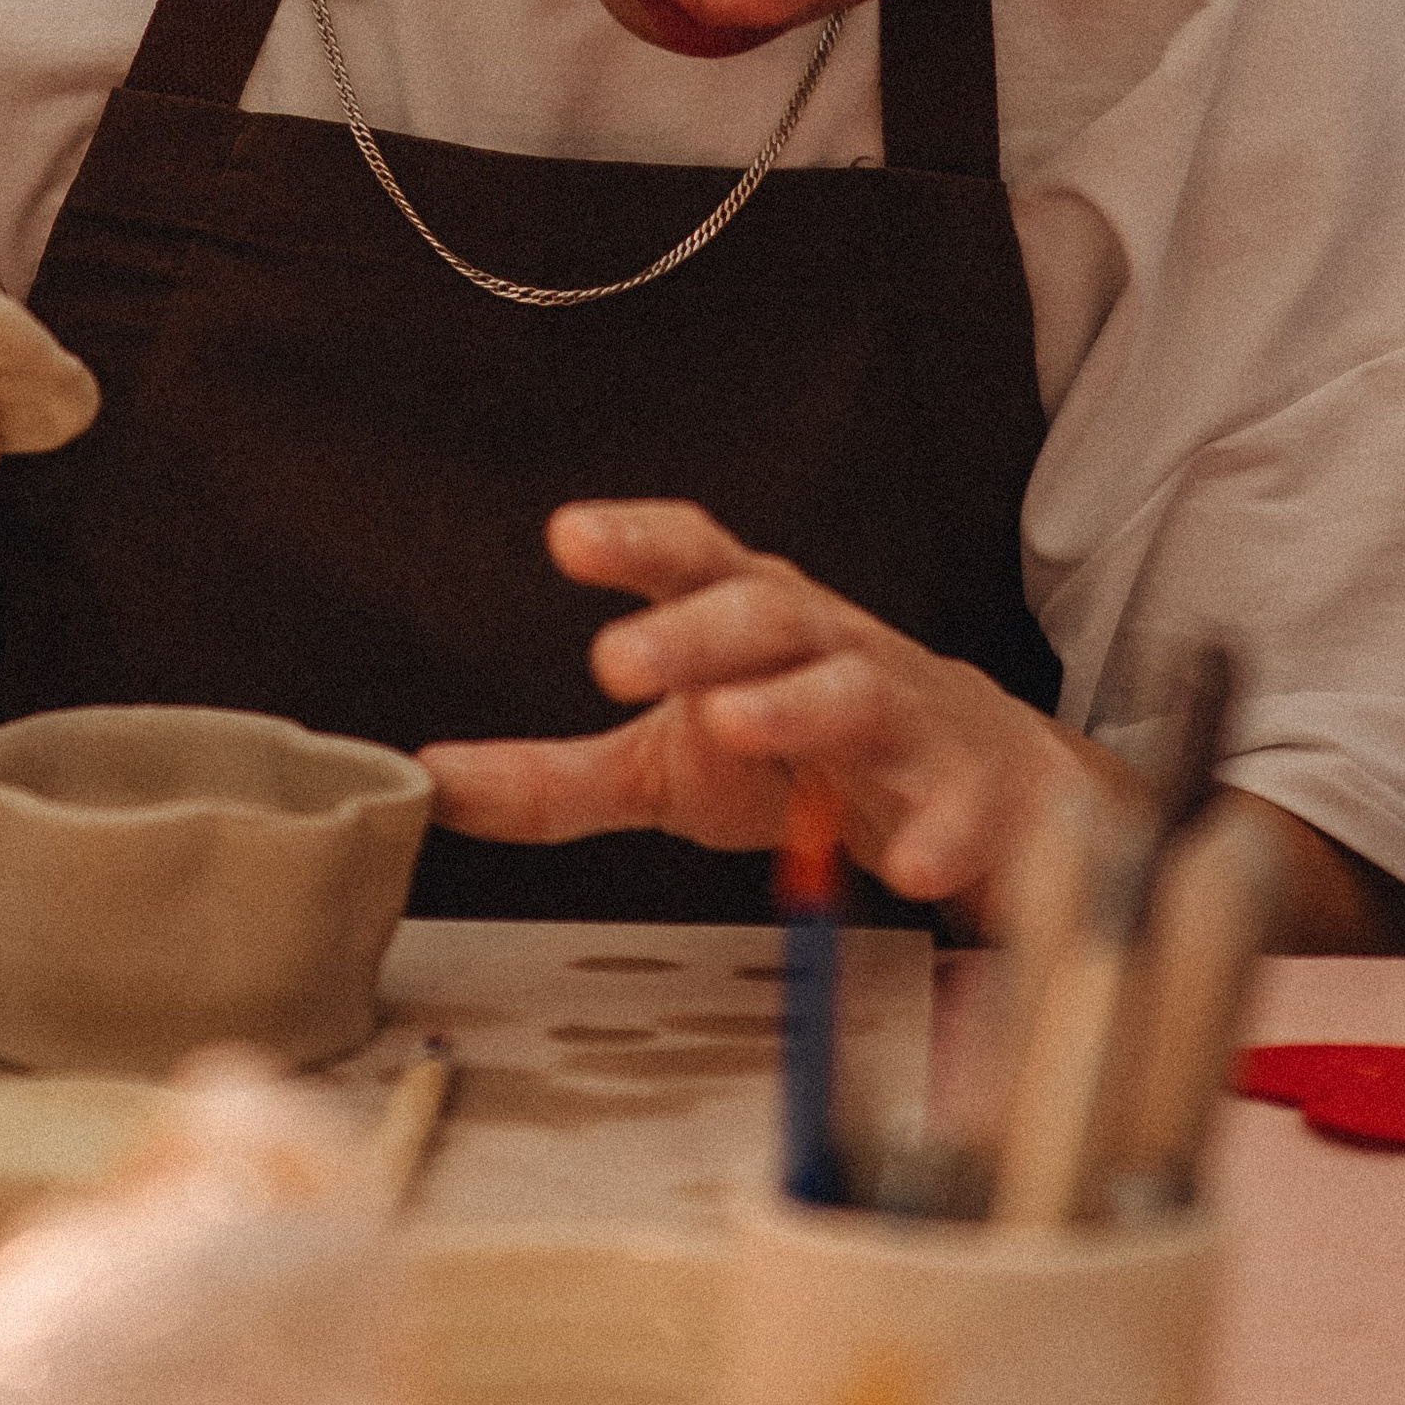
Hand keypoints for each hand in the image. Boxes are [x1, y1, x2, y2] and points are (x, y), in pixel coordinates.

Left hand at [419, 500, 1123, 912]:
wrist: (977, 781)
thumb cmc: (799, 755)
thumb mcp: (670, 764)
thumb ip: (556, 777)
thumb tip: (427, 782)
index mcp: (748, 624)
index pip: (693, 556)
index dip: (635, 538)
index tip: (567, 535)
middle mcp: (827, 647)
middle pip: (764, 614)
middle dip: (693, 630)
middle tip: (614, 657)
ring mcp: (906, 714)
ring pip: (857, 691)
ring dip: (798, 706)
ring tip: (736, 721)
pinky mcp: (972, 792)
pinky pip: (961, 810)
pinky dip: (939, 835)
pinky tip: (906, 869)